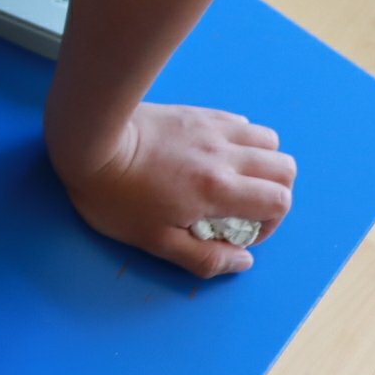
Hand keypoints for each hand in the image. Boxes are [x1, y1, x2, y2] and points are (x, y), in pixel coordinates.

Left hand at [52, 102, 294, 277]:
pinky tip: (215, 154)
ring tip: (235, 179)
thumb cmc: (115, 196)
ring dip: (262, 163)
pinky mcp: (197, 112)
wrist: (89, 141)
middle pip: (285, 168)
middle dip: (275, 193)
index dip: (271, 223)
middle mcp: (225, 154)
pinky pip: (240, 122)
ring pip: (268, 140)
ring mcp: (213, 128)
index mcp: (219, 188)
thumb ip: (204, 257)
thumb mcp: (154, 240)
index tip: (240, 232)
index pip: (279, 201)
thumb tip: (243, 261)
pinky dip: (242, 140)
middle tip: (244, 208)